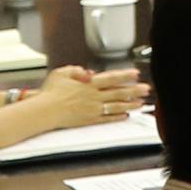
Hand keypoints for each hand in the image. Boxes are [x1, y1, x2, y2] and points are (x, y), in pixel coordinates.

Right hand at [24, 65, 143, 130]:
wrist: (44, 111)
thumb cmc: (50, 92)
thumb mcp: (61, 73)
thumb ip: (77, 70)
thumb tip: (89, 73)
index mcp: (88, 84)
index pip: (111, 78)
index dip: (125, 76)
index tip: (136, 74)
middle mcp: (93, 96)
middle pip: (118, 92)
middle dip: (134, 90)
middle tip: (146, 89)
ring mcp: (92, 109)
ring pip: (115, 106)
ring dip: (130, 104)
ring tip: (141, 103)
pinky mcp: (89, 119)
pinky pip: (106, 118)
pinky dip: (117, 117)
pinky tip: (125, 116)